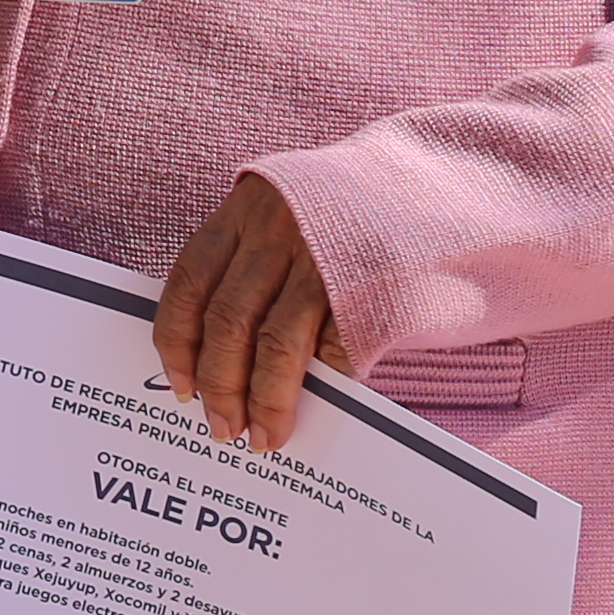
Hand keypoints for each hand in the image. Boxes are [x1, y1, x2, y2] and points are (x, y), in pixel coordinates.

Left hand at [153, 172, 351, 453]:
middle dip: (219, 383)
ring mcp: (327, 259)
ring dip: (264, 399)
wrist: (436, 179)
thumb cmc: (350, 209)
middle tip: (220, 426)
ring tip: (263, 435)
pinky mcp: (372, 287)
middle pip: (228, 320)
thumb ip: (251, 262)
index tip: (180, 384)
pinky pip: (335, 348)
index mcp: (247, 209)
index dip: (177, 340)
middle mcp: (280, 230)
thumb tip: (219, 351)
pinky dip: (321, 384)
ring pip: (276, 343)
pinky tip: (316, 407)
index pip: (189, 282)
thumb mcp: (287, 212)